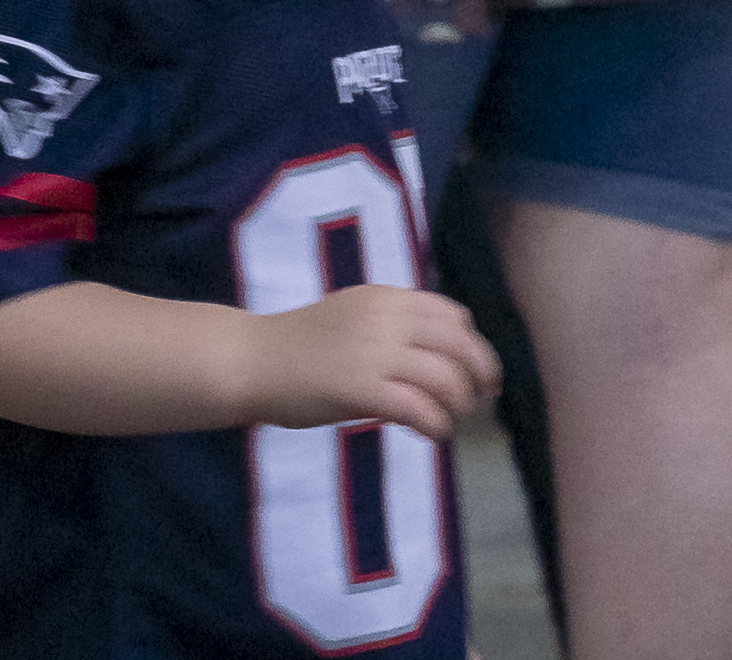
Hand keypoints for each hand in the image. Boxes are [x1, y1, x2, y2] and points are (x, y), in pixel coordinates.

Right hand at [239, 286, 500, 441]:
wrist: (250, 360)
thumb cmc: (298, 345)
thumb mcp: (352, 317)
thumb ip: (392, 327)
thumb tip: (439, 358)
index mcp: (385, 298)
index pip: (453, 314)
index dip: (473, 345)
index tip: (474, 372)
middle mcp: (385, 318)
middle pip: (461, 345)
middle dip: (481, 377)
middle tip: (478, 402)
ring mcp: (373, 352)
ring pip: (447, 378)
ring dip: (459, 406)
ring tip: (447, 421)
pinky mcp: (360, 389)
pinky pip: (420, 409)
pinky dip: (436, 426)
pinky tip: (430, 434)